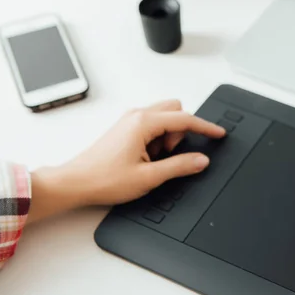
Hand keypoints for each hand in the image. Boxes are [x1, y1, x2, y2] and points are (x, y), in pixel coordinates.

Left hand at [28, 100, 224, 222]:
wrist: (75, 183)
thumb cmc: (103, 178)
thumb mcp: (148, 177)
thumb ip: (179, 166)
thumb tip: (201, 160)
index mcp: (143, 123)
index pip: (185, 119)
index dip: (206, 127)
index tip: (219, 133)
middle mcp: (136, 115)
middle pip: (175, 111)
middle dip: (180, 132)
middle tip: (170, 154)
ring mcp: (130, 120)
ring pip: (164, 119)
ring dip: (167, 137)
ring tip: (153, 161)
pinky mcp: (125, 128)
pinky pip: (152, 126)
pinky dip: (156, 140)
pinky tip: (145, 159)